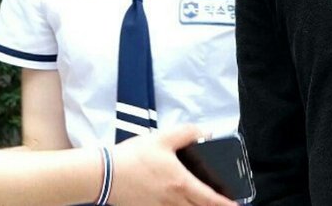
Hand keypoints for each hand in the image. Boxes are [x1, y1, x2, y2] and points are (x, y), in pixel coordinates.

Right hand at [110, 124, 237, 205]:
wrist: (106, 174)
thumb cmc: (133, 156)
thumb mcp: (161, 138)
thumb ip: (186, 133)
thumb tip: (205, 132)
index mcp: (180, 183)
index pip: (210, 199)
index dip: (226, 204)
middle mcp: (173, 201)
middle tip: (223, 205)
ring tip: (201, 203)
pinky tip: (179, 204)